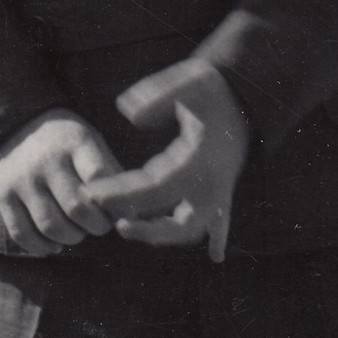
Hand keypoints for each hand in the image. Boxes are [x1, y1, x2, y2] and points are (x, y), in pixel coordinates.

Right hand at [0, 111, 123, 254]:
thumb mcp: (90, 141)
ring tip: (77, 232)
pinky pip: (22, 233)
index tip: (118, 209)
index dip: (114, 202)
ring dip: (71, 237)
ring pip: (51, 226)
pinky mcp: (3, 194)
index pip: (101, 177)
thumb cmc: (65, 142)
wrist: (15, 124)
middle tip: (100, 225)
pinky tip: (54, 244)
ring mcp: (22, 178)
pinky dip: (42, 247)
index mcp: (76, 141)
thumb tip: (130, 213)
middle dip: (96, 226)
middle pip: (77, 208)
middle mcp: (47, 160)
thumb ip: (109, 173)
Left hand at [80, 59, 249, 262]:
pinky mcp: (225, 190)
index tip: (92, 192)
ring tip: (129, 228)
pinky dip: (219, 240)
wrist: (244, 94)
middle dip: (142, 228)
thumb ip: (157, 95)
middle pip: (177, 224)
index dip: (121, 194)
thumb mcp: (188, 81)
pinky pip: (223, 223)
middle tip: (110, 222)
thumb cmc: (212, 88)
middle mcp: (213, 184)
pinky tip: (216, 257)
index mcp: (199, 160)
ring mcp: (221, 191)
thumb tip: (127, 113)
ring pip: (194, 229)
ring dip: (163, 235)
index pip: (153, 188)